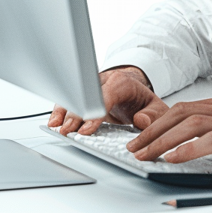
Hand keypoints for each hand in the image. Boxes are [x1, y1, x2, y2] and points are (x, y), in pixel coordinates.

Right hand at [48, 66, 167, 135]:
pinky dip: (61, 111)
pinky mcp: (83, 96)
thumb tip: (141, 121)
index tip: (88, 128)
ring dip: (64, 112)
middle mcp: (104, 82)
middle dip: (76, 113)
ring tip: (56, 126)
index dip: (96, 111)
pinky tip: (54, 121)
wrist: (135, 91)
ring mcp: (91, 88)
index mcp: (123, 83)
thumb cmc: (143, 101)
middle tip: (68, 130)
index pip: (108, 94)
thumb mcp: (157, 109)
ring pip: (75, 96)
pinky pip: (69, 100)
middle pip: (87, 95)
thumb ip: (153, 116)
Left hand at [126, 96, 211, 174]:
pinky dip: (189, 148)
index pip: (184, 108)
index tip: (141, 137)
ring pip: (191, 124)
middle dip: (153, 131)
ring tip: (146, 155)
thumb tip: (188, 142)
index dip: (158, 121)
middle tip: (134, 147)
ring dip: (164, 140)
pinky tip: (174, 158)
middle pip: (181, 113)